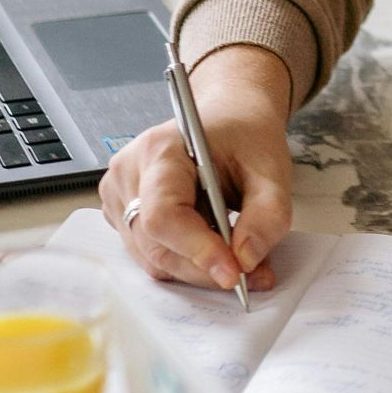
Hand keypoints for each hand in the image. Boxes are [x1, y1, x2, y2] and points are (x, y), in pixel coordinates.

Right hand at [97, 45, 295, 292]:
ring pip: (152, 257)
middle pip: (156, 245)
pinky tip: (214, 243)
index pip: (164, 215)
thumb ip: (267, 214)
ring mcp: (118, 194)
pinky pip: (151, 253)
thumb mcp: (272, 168)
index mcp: (160, 149)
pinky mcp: (121, 213)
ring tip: (240, 257)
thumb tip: (246, 260)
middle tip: (253, 275)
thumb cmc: (245, 136)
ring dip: (199, 268)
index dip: (198, 250)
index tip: (234, 273)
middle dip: (206, 267)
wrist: (228, 117)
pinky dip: (186, 260)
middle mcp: (128, 172)